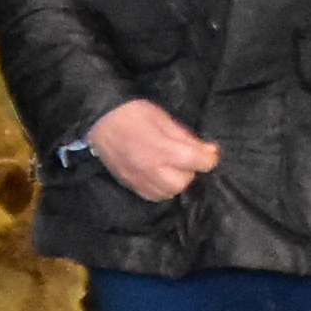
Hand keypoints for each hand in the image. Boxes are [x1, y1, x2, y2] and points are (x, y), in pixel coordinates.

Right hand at [87, 98, 221, 203]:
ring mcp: (139, 179)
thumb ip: (186, 138)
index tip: (209, 151)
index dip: (209, 157)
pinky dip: (161, 189)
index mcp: (163, 149)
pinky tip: (160, 176)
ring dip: (175, 182)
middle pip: (184, 182)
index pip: (198, 163)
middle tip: (186, 158)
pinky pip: (152, 196)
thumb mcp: (165, 119)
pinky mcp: (129, 184)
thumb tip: (208, 151)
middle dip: (189, 170)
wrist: (101, 121)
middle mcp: (152, 169)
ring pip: (168, 192)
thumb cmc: (134, 114)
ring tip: (172, 168)